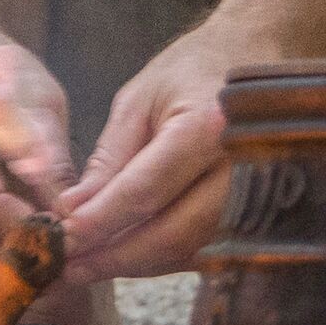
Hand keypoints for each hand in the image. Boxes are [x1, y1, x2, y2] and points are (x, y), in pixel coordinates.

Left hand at [58, 24, 262, 280]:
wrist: (258, 57)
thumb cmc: (192, 72)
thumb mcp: (139, 100)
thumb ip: (109, 159)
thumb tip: (73, 210)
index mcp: (207, 129)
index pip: (145, 192)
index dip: (99, 222)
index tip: (62, 239)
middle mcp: (242, 169)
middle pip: (172, 234)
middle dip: (114, 257)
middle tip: (67, 267)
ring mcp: (261, 195)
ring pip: (190, 251)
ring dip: (136, 265)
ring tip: (88, 267)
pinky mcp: (263, 212)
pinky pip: (208, 249)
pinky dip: (164, 257)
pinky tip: (128, 255)